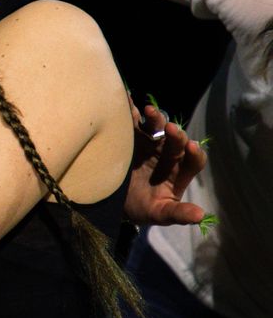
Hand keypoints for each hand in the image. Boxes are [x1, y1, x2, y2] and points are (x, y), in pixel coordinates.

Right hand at [124, 99, 206, 225]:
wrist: (116, 203)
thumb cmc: (144, 209)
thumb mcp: (159, 214)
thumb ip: (178, 214)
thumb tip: (200, 216)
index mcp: (179, 172)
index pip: (194, 160)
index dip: (194, 153)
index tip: (191, 147)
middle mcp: (167, 155)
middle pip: (176, 140)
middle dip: (174, 134)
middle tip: (169, 128)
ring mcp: (149, 145)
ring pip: (156, 128)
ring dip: (155, 118)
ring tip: (149, 111)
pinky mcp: (131, 139)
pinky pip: (133, 123)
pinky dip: (130, 111)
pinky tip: (126, 101)